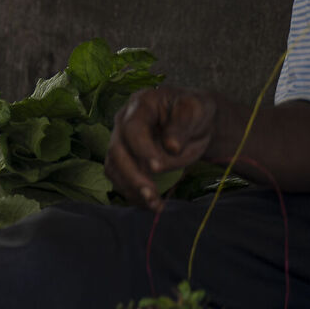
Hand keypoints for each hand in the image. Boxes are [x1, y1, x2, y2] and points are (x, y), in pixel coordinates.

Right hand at [106, 85, 231, 208]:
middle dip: (132, 175)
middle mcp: (123, 121)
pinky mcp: (124, 158)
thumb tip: (172, 147)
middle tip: (152, 194)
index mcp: (140, 104)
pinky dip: (133, 194)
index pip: (132, 128)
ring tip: (154, 204)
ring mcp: (121, 140)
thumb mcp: (195, 111)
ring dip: (131, 188)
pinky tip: (152, 204)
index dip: (142, 149)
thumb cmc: (193, 111)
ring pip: (114, 167)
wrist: (192, 120)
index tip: (157, 167)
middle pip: (116, 151)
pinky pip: (120, 178)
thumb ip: (183, 126)